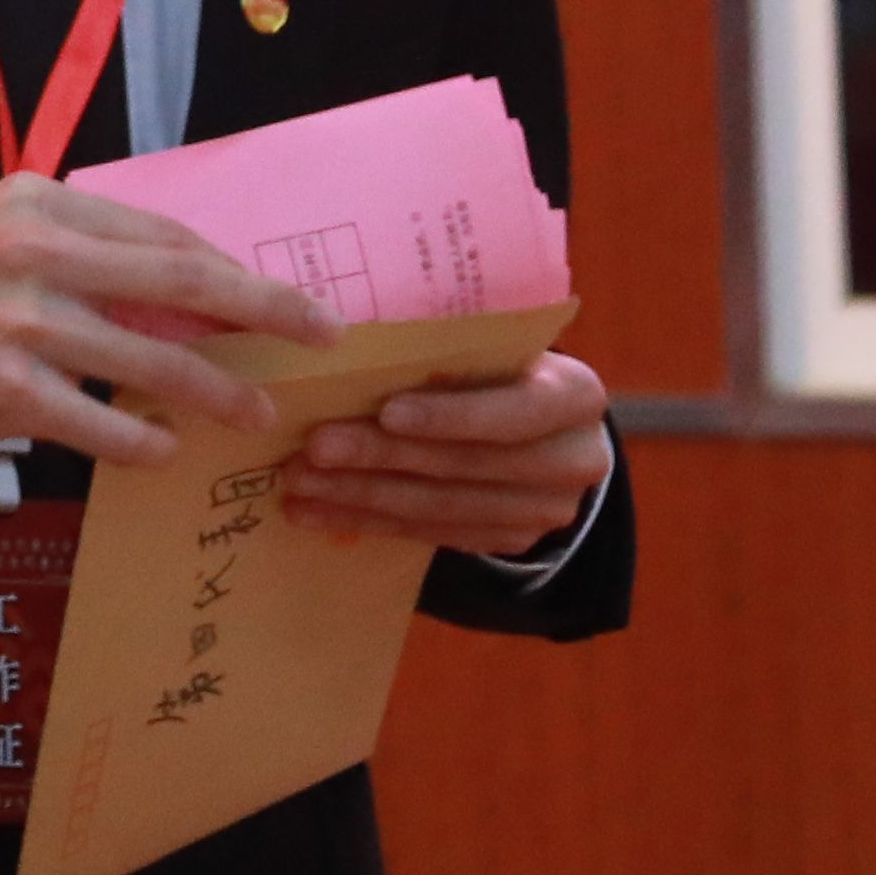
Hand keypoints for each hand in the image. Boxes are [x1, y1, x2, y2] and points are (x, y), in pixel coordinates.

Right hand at [0, 173, 343, 474]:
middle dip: (265, 308)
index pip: (164, 234)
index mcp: (38, 204)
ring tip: (257, 412)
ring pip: (153, 358)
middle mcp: (33, 253)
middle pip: (180, 278)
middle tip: (322, 333)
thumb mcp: (6, 241)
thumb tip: (200, 289)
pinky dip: (144, 440)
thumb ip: (91, 253)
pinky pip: (104, 421)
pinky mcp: (7, 388)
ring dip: (218, 391)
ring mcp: (20, 321)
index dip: (236, 269)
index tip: (289, 296)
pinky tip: (166, 448)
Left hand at [292, 349, 611, 551]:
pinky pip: (432, 534)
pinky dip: (367, 520)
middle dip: (382, 457)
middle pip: (466, 464)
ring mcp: (546, 510)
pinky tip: (314, 511)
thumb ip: (447, 349)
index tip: (386, 412)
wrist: (536, 424)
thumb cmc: (493, 364)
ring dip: (361, 495)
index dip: (452, 416)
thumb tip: (342, 334)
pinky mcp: (511, 540)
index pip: (516, 412)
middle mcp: (576, 459)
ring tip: (299, 482)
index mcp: (576, 396)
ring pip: (442, 506)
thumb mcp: (488, 345)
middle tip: (314, 447)